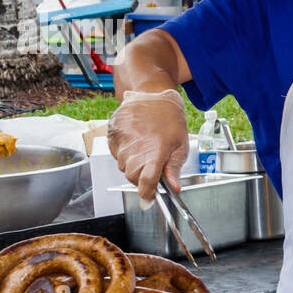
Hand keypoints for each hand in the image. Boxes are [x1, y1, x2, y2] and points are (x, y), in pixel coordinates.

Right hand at [107, 89, 188, 203]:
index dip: (147, 193)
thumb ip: (174, 168)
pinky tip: (135, 140)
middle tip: (151, 166)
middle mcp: (135, 146)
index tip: (149, 198)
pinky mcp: (112, 132)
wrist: (154, 94)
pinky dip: (123, 152)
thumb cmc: (171, 119)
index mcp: (155, 151)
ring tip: (144, 147)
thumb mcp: (180, 144)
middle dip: (140, 177)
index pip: (146, 181)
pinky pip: (114, 152)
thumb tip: (174, 188)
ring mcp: (121, 139)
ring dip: (132, 163)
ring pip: (122, 165)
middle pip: (131, 176)